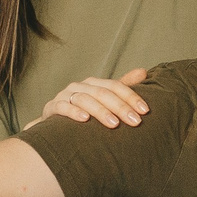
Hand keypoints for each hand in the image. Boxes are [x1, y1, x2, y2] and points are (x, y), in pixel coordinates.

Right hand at [36, 68, 150, 128]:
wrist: (54, 125)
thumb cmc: (84, 112)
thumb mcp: (104, 99)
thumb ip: (122, 86)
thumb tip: (143, 71)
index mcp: (94, 83)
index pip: (115, 86)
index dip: (131, 97)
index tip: (145, 111)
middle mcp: (80, 86)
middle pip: (102, 93)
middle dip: (121, 107)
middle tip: (135, 122)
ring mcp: (65, 96)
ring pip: (85, 99)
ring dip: (101, 112)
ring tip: (114, 124)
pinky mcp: (52, 107)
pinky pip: (62, 108)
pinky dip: (73, 112)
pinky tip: (84, 119)